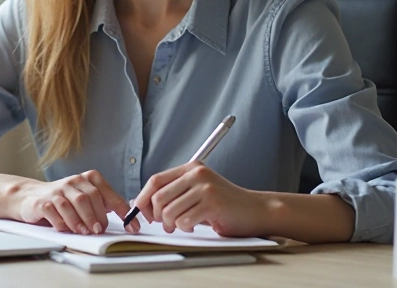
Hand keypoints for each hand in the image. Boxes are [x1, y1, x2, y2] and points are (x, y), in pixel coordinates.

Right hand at [13, 170, 138, 234]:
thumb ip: (102, 204)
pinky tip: (67, 229)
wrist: (30, 196)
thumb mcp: (84, 197)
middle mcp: (73, 181)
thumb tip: (126, 220)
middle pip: (90, 197)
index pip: (108, 193)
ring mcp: (57, 190)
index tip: (132, 225)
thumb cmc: (63, 200)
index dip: (121, 210)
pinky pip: (55, 212)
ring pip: (73, 204)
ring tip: (86, 232)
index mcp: (88, 178)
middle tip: (100, 230)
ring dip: (82, 221)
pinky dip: (64, 223)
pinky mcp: (43, 201)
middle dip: (97, 216)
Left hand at [132, 162, 265, 236]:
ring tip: (183, 225)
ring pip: (170, 211)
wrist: (255, 209)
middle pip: (159, 197)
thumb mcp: (197, 190)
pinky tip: (195, 225)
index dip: (144, 198)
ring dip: (172, 225)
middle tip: (166, 224)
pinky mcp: (212, 203)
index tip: (142, 211)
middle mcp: (197, 174)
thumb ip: (175, 192)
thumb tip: (143, 204)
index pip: (156, 180)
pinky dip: (185, 228)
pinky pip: (184, 221)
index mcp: (191, 168)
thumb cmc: (224, 204)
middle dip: (157, 216)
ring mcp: (205, 188)